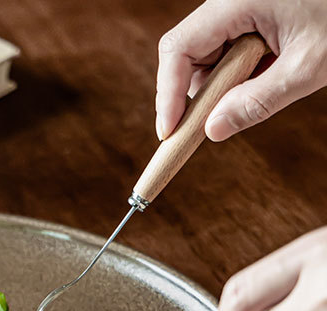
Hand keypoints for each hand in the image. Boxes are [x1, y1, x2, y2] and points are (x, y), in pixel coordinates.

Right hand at [156, 0, 326, 140]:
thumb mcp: (307, 66)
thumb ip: (258, 102)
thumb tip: (213, 131)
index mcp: (238, 1)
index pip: (179, 49)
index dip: (168, 94)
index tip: (170, 131)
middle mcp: (229, 1)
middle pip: (186, 55)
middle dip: (196, 93)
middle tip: (214, 122)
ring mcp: (236, 8)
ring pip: (204, 57)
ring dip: (221, 84)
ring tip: (265, 83)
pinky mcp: (246, 17)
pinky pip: (224, 52)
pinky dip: (236, 74)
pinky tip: (266, 71)